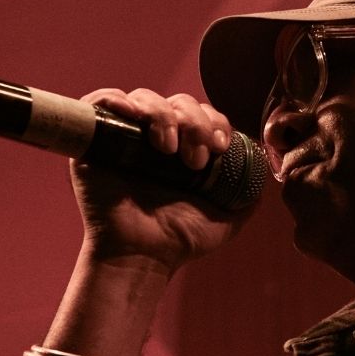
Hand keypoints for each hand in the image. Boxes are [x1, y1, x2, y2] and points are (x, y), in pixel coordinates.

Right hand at [70, 87, 251, 271]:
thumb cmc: (179, 240)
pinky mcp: (92, 141)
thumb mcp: (228, 218)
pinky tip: (131, 114)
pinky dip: (113, 99)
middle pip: (177, 101)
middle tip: (197, 159)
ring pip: (145, 98)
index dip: (216, 121)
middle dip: (194, 122)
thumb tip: (262, 168)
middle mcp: (154, 137)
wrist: (142, 258)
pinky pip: (97, 103)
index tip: (221, 147)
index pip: (203, 113)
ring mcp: (123, 137)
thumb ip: (247, 194)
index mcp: (185, 147)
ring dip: (163, 115)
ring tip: (168, 149)